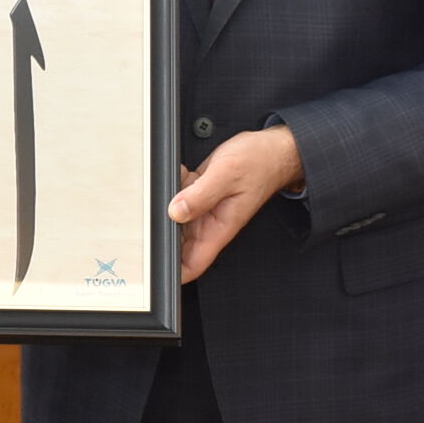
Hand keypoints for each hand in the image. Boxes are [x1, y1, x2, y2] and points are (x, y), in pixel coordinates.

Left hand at [169, 126, 303, 281]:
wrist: (270, 149)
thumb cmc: (259, 163)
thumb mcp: (226, 175)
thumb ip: (200, 196)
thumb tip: (176, 212)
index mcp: (219, 228)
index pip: (193, 265)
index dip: (173, 273)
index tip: (155, 265)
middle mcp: (210, 223)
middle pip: (177, 244)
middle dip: (162, 233)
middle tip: (153, 215)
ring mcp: (204, 210)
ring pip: (174, 219)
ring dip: (166, 205)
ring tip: (173, 186)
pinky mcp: (200, 195)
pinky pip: (178, 198)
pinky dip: (174, 187)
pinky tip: (181, 174)